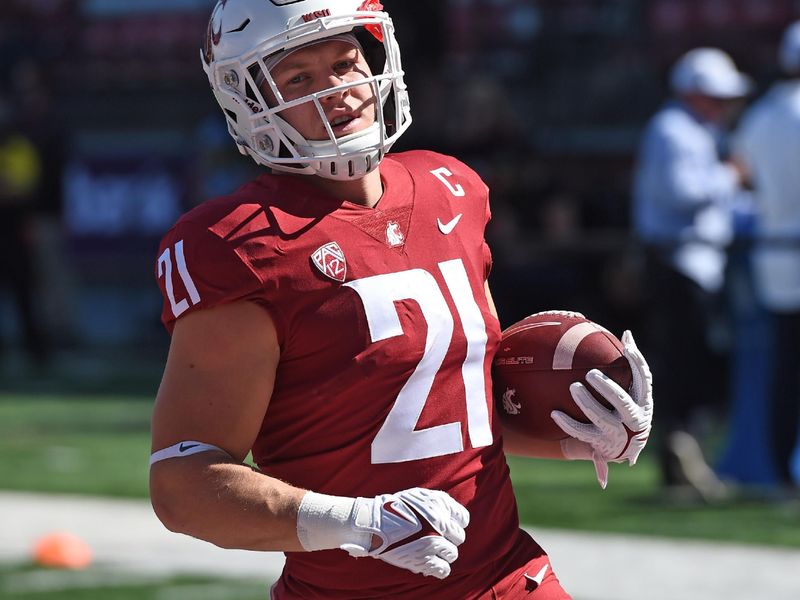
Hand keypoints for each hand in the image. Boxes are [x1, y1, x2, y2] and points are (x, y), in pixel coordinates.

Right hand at [342, 488, 469, 579]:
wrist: (373, 522)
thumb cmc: (394, 508)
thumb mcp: (419, 496)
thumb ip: (439, 504)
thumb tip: (453, 518)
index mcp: (440, 504)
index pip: (463, 519)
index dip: (455, 524)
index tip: (445, 527)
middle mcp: (440, 522)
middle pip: (459, 537)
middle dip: (448, 539)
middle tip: (433, 539)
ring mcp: (433, 541)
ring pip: (452, 554)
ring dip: (442, 554)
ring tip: (428, 551)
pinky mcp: (425, 559)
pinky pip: (444, 569)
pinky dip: (438, 568)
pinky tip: (429, 563)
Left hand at [552, 330, 652, 487]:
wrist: (620, 448)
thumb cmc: (622, 409)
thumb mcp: (629, 391)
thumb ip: (626, 366)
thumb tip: (627, 332)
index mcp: (643, 402)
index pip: (644, 380)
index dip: (637, 364)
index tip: (627, 348)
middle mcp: (634, 419)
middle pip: (623, 402)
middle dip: (607, 388)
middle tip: (590, 374)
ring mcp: (618, 434)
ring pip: (602, 419)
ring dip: (587, 404)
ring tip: (573, 387)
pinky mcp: (602, 445)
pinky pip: (582, 433)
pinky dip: (568, 423)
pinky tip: (554, 413)